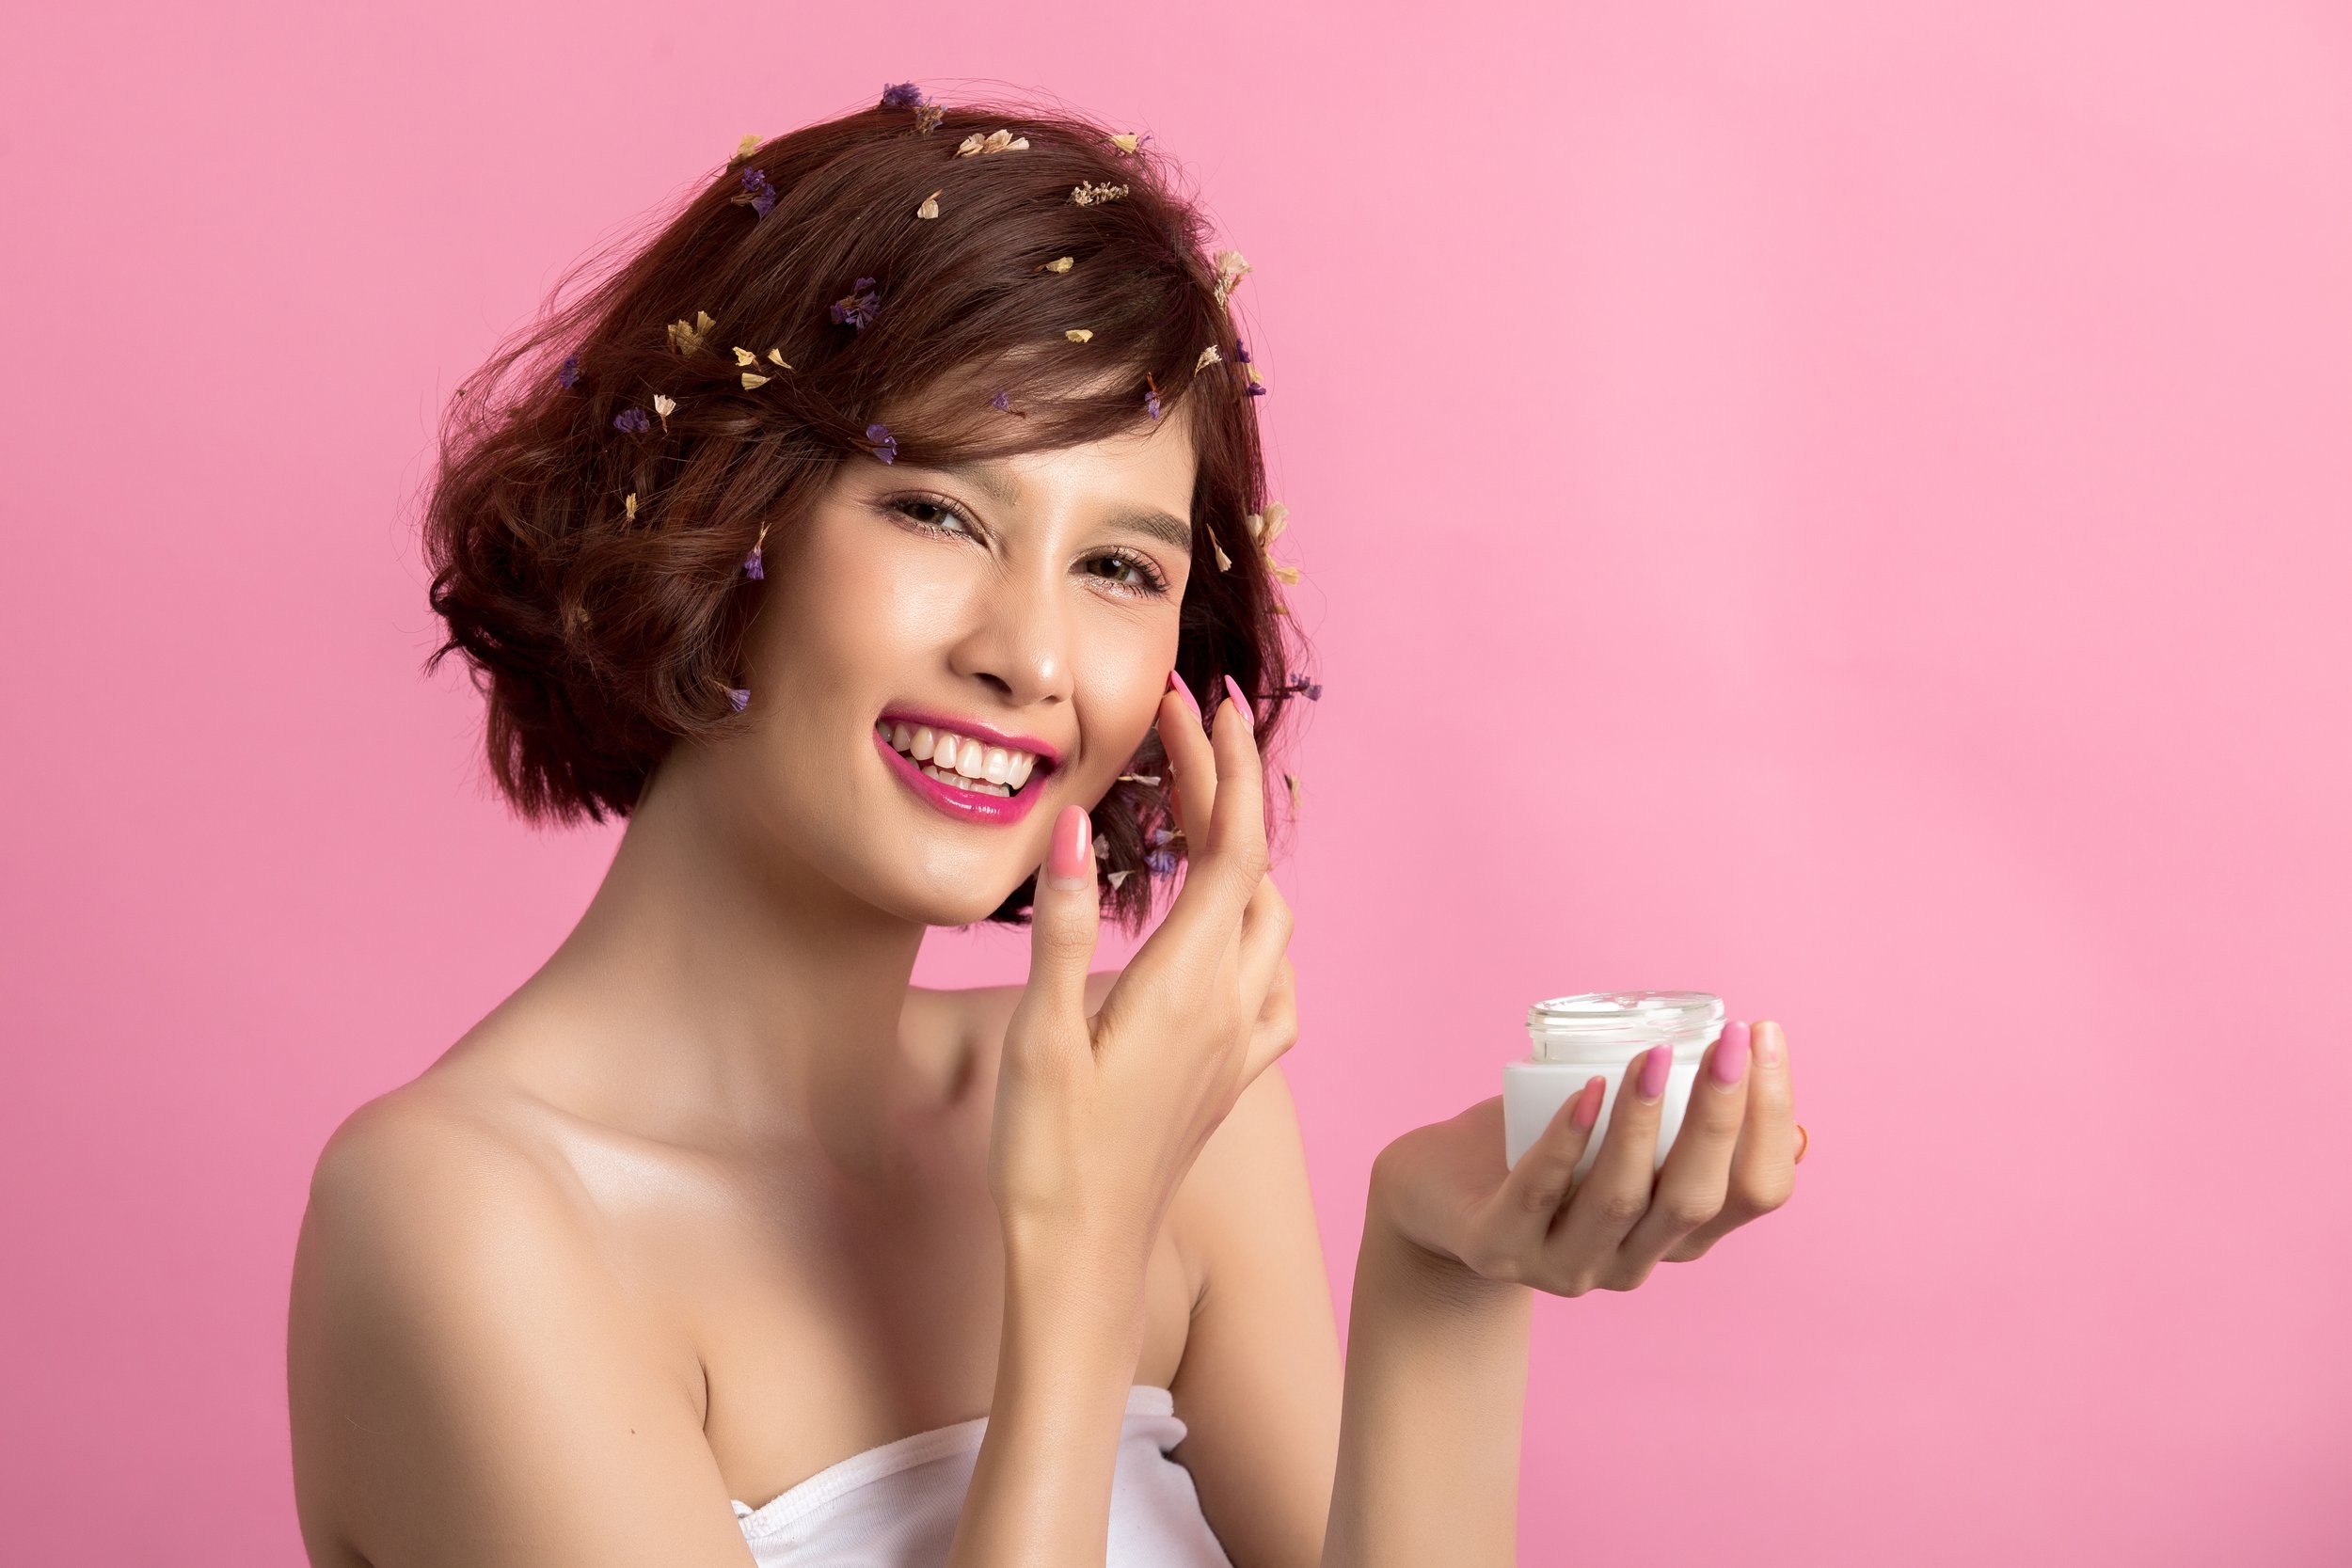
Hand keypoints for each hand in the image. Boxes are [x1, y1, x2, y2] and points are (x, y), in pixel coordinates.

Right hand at [989, 674, 1295, 1281]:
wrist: (1082, 1258)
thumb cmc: (1049, 1156)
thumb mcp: (1039, 1036)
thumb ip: (1064, 928)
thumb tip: (1082, 828)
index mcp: (1187, 985)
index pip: (1232, 846)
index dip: (1226, 767)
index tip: (1205, 704)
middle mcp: (1232, 1006)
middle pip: (1255, 869)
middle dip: (1227, 791)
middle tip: (1179, 736)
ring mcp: (1242, 1044)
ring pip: (1272, 921)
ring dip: (1243, 855)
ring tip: (1192, 815)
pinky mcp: (1234, 1076)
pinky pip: (1275, 984)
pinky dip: (1259, 932)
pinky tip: (1227, 935)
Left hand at [1370, 1022, 1799, 1295]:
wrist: (1431, 1195)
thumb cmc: (1539, 1153)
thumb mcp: (1623, 1148)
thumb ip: (1688, 1140)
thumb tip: (1796, 1128)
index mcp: (1674, 1236)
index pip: (1754, 1194)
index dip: (1771, 1121)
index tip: (1765, 1037)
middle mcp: (1630, 1263)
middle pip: (1695, 1199)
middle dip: (1723, 1116)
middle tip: (1732, 1040)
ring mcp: (1561, 1264)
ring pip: (1620, 1198)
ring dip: (1644, 1123)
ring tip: (1656, 1057)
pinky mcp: (1496, 1246)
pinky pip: (1537, 1192)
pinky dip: (1567, 1139)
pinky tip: (1587, 1089)